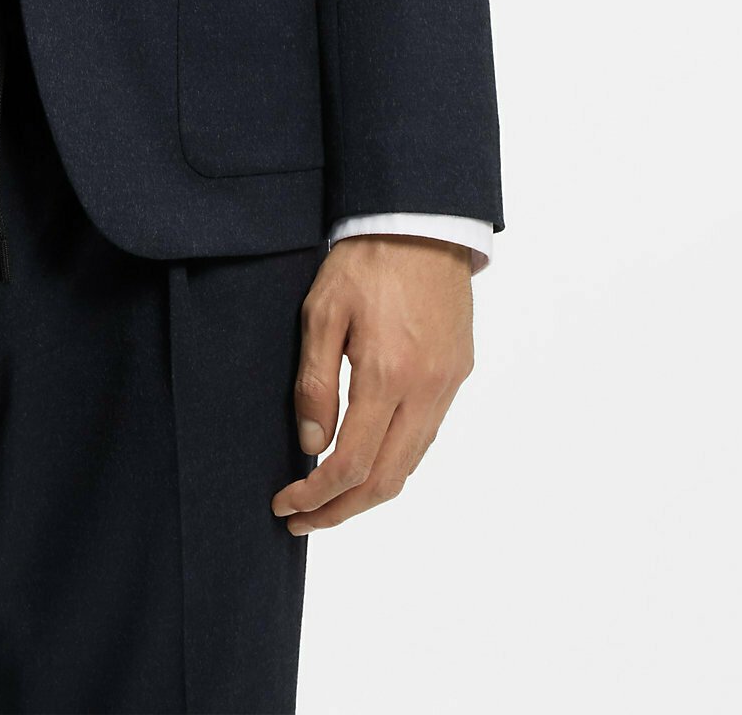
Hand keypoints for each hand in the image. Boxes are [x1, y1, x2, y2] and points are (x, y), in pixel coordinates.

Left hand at [271, 235, 474, 533]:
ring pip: (409, 464)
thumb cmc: (366, 260)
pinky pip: (426, 436)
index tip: (285, 504)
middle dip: (341, 511)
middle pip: (385, 481)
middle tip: (302, 520)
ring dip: (369, 492)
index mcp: (387, 375)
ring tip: (329, 500)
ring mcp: (447, 385)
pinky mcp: (457, 374)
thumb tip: (309, 445)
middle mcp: (425, 390)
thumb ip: (314, 382)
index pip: (350, 464)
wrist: (422, 221)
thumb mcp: (322, 310)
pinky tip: (367, 458)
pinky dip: (394, 461)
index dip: (315, 495)